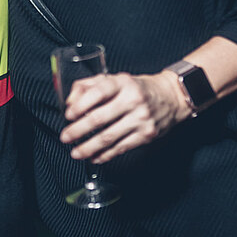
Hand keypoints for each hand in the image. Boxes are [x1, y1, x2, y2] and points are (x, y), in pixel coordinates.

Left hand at [59, 71, 188, 163]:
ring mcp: (141, 118)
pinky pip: (121, 148)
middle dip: (78, 130)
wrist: (171, 97)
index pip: (98, 92)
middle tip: (65, 137)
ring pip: (108, 137)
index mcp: (122, 83)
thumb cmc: (137, 88)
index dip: (80, 105)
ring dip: (88, 147)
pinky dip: (105, 155)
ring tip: (76, 152)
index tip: (68, 115)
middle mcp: (133, 99)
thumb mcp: (115, 80)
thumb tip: (70, 102)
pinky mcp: (146, 134)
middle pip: (99, 118)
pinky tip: (94, 157)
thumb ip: (89, 86)